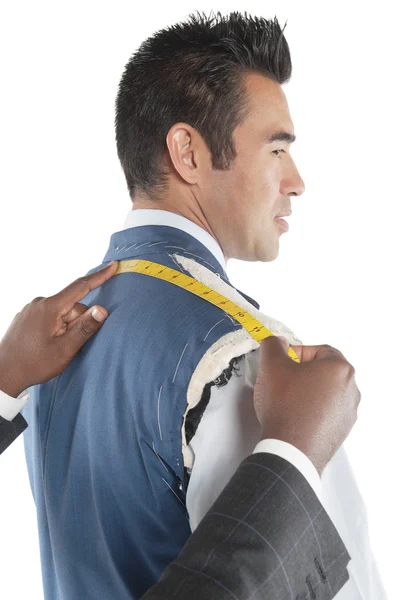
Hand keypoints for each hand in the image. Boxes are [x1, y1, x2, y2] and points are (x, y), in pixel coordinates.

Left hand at [0, 261, 117, 397]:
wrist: (3, 373)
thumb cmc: (34, 364)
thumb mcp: (65, 349)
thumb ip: (85, 328)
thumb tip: (102, 309)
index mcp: (50, 307)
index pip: (80, 287)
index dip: (99, 277)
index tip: (113, 265)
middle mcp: (39, 303)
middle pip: (72, 307)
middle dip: (77, 323)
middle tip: (66, 345)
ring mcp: (31, 309)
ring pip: (62, 313)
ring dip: (65, 327)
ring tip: (53, 347)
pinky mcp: (27, 316)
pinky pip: (50, 317)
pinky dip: (55, 328)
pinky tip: (46, 344)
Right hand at [253, 335, 360, 474]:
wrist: (290, 450)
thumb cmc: (285, 407)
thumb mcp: (271, 365)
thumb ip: (273, 345)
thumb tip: (276, 343)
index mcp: (340, 368)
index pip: (319, 350)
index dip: (297, 353)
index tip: (283, 362)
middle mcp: (351, 389)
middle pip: (323, 371)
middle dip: (302, 373)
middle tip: (282, 380)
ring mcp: (347, 412)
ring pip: (324, 392)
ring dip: (306, 392)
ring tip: (286, 400)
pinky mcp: (341, 431)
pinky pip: (325, 412)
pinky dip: (311, 410)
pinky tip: (293, 416)